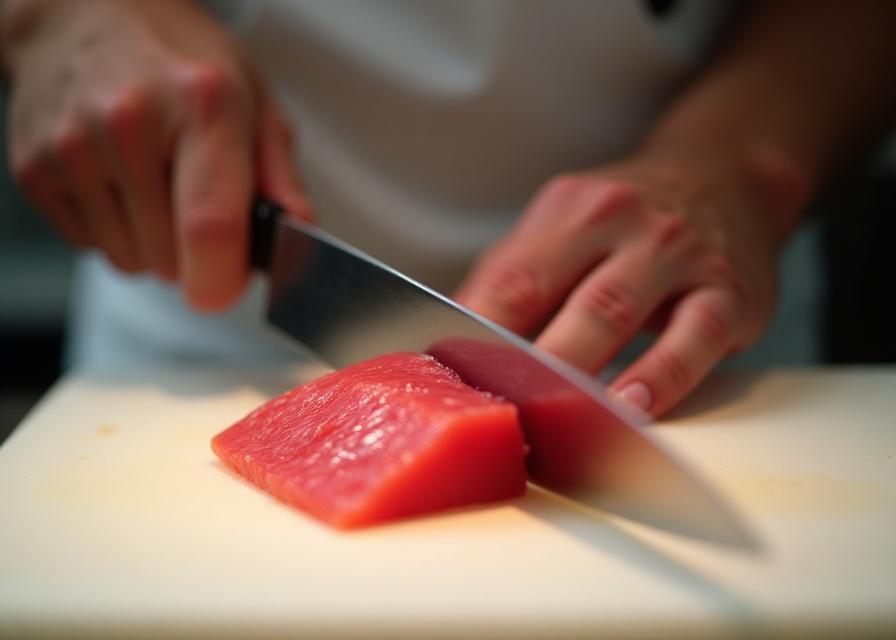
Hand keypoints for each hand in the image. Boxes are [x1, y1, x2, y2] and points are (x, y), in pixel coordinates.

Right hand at [3, 0, 309, 309]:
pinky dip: (113, 230)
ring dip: (152, 244)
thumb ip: (280, 175)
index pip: (210, 222)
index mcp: (202, 104)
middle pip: (170, 259)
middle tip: (194, 200)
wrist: (82, 13)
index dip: (223, 277)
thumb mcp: (251, 98)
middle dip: (194, 252)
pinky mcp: (35, 170)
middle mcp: (129, 124)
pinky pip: (91, 247)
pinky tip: (118, 181)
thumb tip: (299, 236)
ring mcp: (72, 148)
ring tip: (154, 183)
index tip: (227, 286)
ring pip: (130, 261)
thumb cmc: (177, 58)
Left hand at [456, 152, 780, 415]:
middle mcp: (623, 222)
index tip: (455, 384)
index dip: (478, 335)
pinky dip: (662, 377)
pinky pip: (694, 339)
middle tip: (497, 415)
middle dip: (526, 364)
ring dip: (580, 373)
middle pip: (562, 300)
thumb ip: (512, 281)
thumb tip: (452, 347)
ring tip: (550, 419)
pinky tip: (633, 409)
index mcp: (570, 210)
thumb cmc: (623, 223)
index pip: (514, 279)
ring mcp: (678, 254)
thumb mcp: (564, 228)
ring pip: (618, 314)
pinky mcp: (729, 294)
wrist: (722, 177)